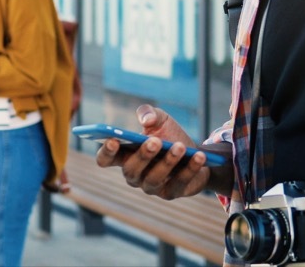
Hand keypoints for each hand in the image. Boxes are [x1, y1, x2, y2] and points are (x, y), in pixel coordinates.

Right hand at [95, 105, 222, 200]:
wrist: (196, 153)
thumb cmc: (170, 135)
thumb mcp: (160, 119)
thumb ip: (149, 113)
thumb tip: (146, 121)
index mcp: (125, 156)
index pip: (106, 159)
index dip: (106, 152)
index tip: (113, 140)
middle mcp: (135, 175)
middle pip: (130, 170)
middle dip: (142, 155)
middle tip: (155, 141)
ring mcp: (152, 186)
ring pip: (154, 179)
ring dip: (167, 162)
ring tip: (180, 147)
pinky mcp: (171, 192)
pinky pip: (178, 183)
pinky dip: (190, 169)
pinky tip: (199, 156)